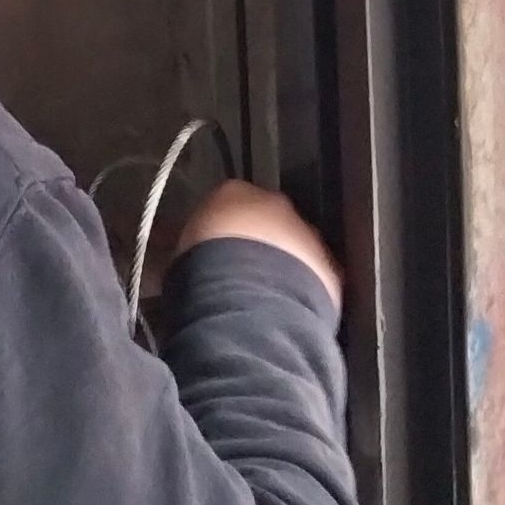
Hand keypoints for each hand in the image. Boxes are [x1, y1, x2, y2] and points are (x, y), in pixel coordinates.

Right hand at [171, 179, 343, 312]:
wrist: (248, 300)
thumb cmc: (201, 273)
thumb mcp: (178, 257)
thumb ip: (184, 249)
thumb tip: (174, 260)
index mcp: (232, 192)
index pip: (225, 202)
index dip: (219, 229)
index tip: (211, 252)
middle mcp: (274, 204)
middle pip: (265, 219)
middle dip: (256, 242)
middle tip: (238, 275)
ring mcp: (307, 232)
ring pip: (295, 245)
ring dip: (284, 265)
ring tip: (264, 299)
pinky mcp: (330, 266)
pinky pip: (317, 275)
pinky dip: (305, 289)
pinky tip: (289, 311)